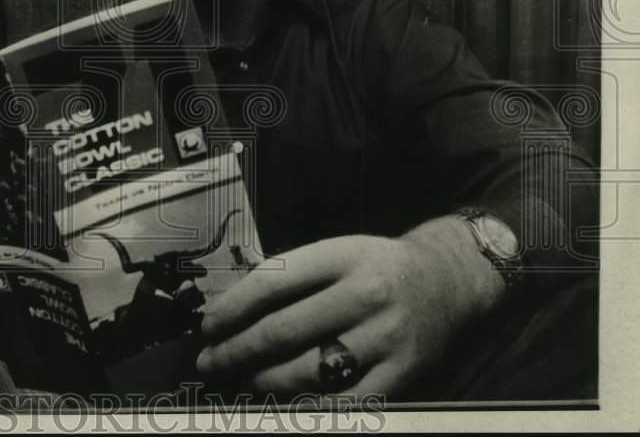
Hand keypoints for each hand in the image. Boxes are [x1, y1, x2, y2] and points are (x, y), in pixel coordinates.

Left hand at [196, 224, 502, 398]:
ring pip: (307, 371)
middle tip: (211, 361)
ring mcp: (385, 336)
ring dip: (263, 381)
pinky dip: (308, 406)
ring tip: (243, 380)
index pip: (271, 283)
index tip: (209, 326)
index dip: (231, 309)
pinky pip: (344, 401)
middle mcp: (363, 294)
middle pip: (282, 331)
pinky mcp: (402, 372)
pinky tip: (285, 403)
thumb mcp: (338, 251)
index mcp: (340, 256)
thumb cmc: (378, 267)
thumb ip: (292, 277)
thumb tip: (234, 313)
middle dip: (236, 351)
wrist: (447, 280)